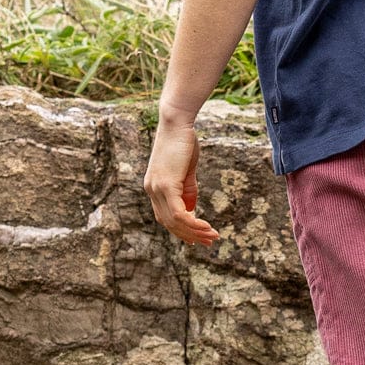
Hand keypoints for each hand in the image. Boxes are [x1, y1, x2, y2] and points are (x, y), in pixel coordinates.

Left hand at [143, 117, 221, 247]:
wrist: (177, 122)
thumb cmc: (184, 141)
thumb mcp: (187, 170)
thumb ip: (187, 190)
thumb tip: (191, 211)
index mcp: (154, 187)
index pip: (166, 217)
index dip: (182, 230)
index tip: (199, 237)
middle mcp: (152, 190)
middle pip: (169, 223)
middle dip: (190, 236)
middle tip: (209, 242)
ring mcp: (156, 189)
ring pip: (174, 222)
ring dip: (194, 232)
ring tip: (212, 235)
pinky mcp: (165, 185)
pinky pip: (179, 213)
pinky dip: (193, 223)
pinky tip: (206, 226)